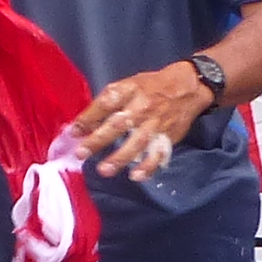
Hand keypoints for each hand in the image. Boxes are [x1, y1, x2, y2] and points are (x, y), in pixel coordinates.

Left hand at [68, 61, 213, 183]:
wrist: (188, 87)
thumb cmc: (152, 86)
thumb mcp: (129, 85)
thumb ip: (108, 103)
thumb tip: (85, 124)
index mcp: (130, 90)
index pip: (106, 103)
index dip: (89, 117)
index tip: (73, 132)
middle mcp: (142, 107)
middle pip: (118, 125)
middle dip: (98, 140)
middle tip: (81, 153)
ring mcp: (156, 124)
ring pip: (137, 142)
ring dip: (120, 157)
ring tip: (104, 170)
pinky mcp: (168, 137)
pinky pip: (158, 154)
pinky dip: (148, 167)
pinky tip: (135, 176)